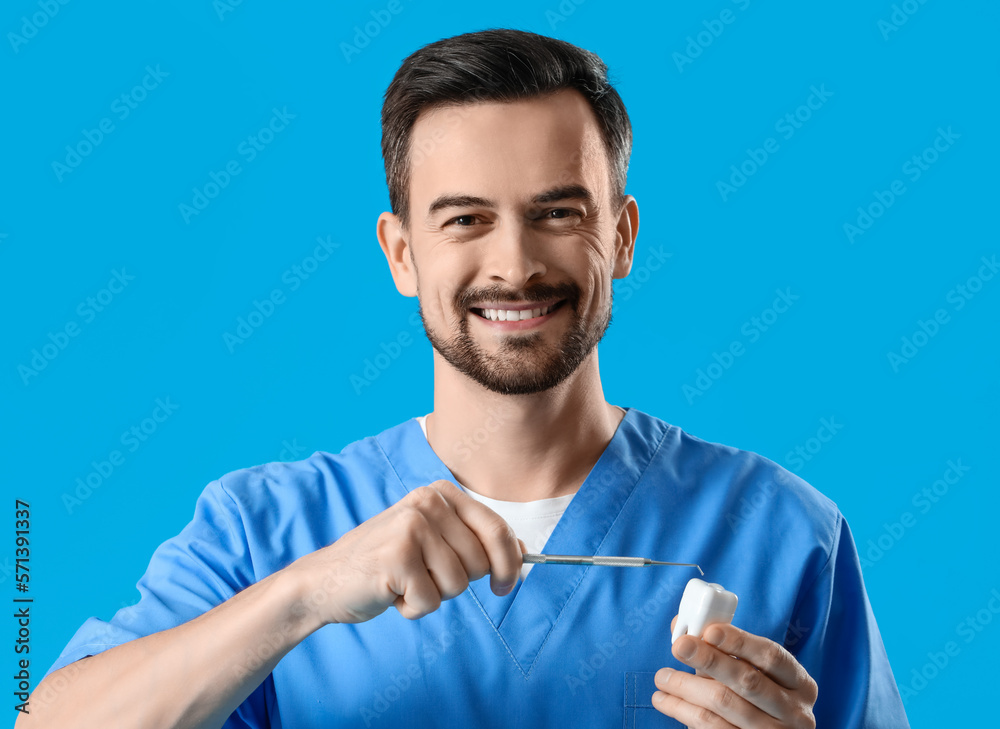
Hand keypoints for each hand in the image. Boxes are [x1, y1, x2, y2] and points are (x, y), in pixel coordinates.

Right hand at [285, 480, 524, 624]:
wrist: (324, 581)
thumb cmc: (385, 564)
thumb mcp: (433, 541)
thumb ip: (473, 541)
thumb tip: (523, 552)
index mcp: (440, 493)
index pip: (497, 528)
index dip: (510, 562)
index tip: (507, 584)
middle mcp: (426, 502)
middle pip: (480, 562)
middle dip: (458, 583)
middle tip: (425, 577)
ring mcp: (411, 527)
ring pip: (458, 585)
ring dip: (433, 596)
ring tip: (404, 582)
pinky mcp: (397, 557)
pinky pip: (431, 601)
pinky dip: (413, 609)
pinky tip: (390, 592)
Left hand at [651, 617, 817, 727]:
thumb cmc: (759, 700)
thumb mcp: (753, 673)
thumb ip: (720, 649)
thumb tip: (681, 624)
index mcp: (801, 684)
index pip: (772, 656)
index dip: (740, 641)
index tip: (709, 630)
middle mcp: (794, 712)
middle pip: (747, 681)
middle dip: (709, 660)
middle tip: (679, 646)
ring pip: (724, 705)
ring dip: (686, 687)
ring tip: (662, 677)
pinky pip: (711, 728)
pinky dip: (683, 710)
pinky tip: (665, 700)